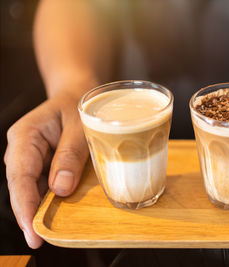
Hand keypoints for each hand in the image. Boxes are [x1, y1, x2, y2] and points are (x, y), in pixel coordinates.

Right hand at [4, 91, 88, 247]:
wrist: (78, 93)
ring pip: (31, 188)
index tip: (31, 229)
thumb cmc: (79, 105)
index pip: (20, 176)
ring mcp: (31, 157)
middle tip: (38, 240)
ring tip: (48, 231)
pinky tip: (58, 212)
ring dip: (39, 208)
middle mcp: (23, 149)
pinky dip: (49, 198)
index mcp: (26, 136)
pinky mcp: (42, 163)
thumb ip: (71, 155)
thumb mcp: (80, 126)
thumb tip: (61, 189)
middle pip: (21, 186)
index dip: (24, 204)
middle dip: (28, 213)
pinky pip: (42, 184)